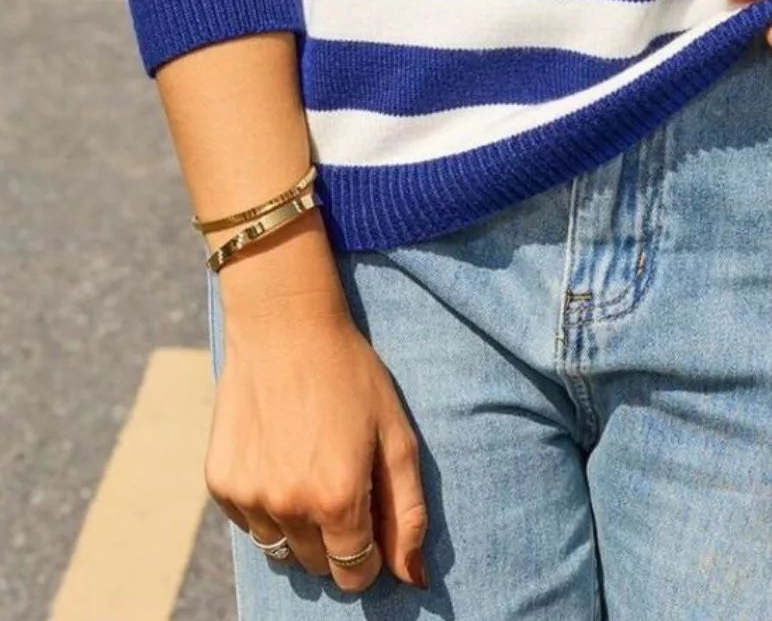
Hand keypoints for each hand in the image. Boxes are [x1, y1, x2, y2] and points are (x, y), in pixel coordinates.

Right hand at [204, 277, 429, 594]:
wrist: (283, 327)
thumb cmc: (350, 376)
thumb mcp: (395, 435)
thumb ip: (408, 512)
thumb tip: (414, 580)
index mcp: (339, 500)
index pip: (356, 573)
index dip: (370, 554)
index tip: (370, 519)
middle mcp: (289, 508)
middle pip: (318, 565)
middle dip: (336, 538)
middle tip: (341, 480)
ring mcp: (249, 498)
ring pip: (281, 549)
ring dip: (299, 526)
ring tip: (309, 467)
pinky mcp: (220, 484)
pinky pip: (249, 522)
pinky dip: (266, 504)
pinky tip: (279, 456)